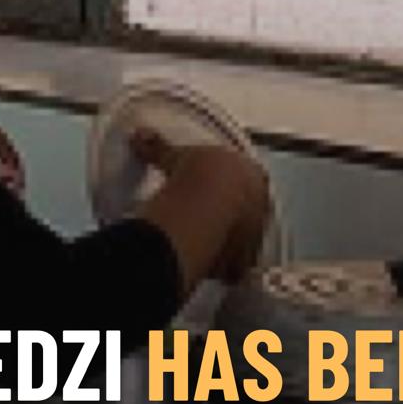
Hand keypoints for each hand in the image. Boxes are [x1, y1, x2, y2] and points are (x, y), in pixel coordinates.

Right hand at [129, 128, 270, 284]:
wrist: (202, 209)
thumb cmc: (199, 176)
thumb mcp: (175, 156)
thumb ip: (159, 148)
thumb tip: (140, 136)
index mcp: (254, 175)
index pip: (247, 180)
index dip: (227, 185)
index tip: (209, 189)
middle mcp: (262, 205)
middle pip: (248, 211)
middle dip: (229, 215)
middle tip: (204, 218)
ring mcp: (255, 234)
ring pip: (243, 239)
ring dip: (225, 241)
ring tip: (201, 243)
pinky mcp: (243, 259)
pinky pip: (233, 266)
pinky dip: (220, 267)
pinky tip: (203, 265)